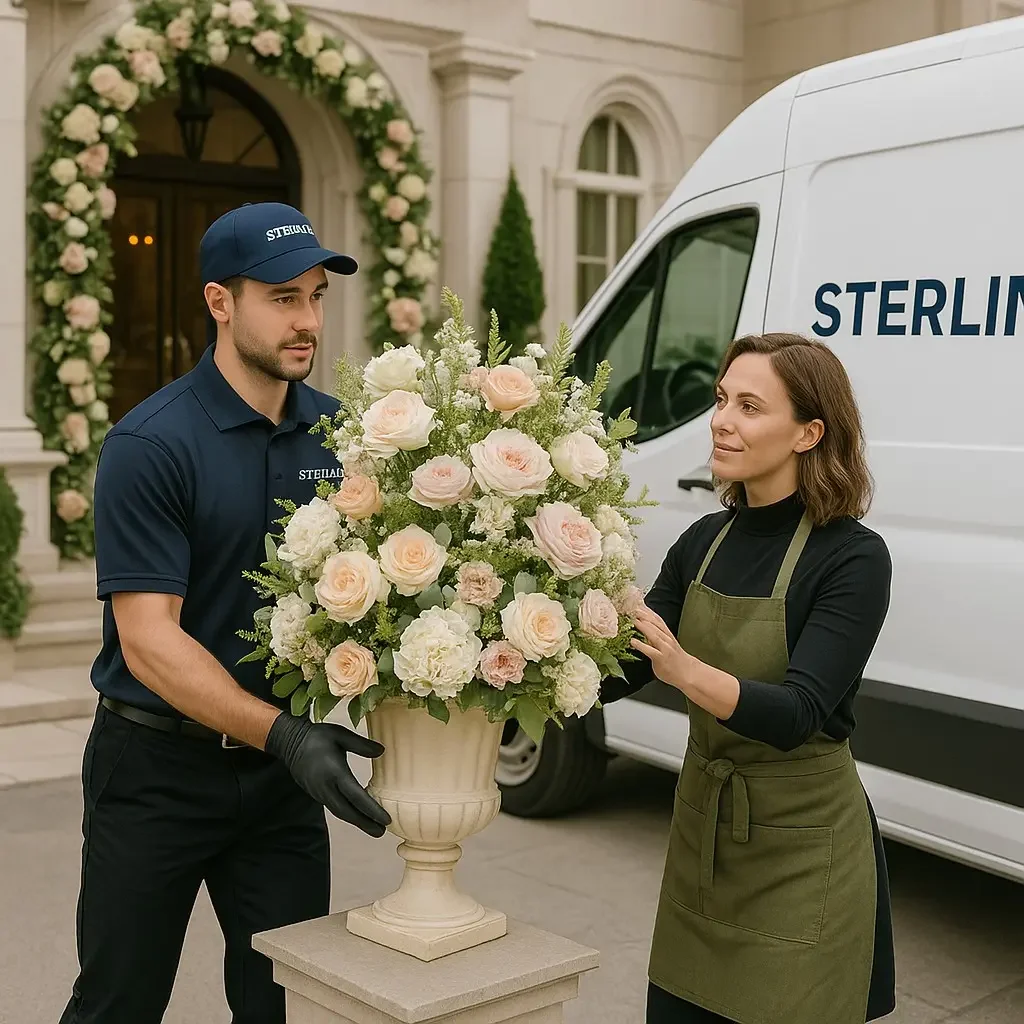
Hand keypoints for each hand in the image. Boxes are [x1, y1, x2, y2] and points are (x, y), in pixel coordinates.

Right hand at [265, 713, 391, 837]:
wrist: (290, 742)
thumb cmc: (318, 737)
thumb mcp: (340, 735)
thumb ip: (361, 744)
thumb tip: (381, 751)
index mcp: (335, 773)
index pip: (356, 796)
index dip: (371, 810)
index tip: (385, 819)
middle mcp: (326, 787)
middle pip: (348, 812)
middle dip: (365, 823)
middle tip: (382, 832)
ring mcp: (320, 793)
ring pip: (340, 812)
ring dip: (357, 822)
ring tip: (374, 828)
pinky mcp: (316, 794)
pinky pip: (335, 808)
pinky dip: (348, 814)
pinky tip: (358, 815)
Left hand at [630, 606, 692, 691]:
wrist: (688, 672)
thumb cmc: (674, 657)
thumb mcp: (665, 643)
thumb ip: (655, 634)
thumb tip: (643, 625)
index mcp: (666, 634)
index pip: (656, 618)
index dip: (647, 610)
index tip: (636, 603)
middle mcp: (666, 638)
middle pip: (655, 623)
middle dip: (643, 615)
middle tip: (631, 608)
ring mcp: (665, 648)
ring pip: (654, 634)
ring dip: (643, 626)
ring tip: (632, 620)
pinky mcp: (661, 658)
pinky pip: (650, 651)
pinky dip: (641, 645)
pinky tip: (633, 641)